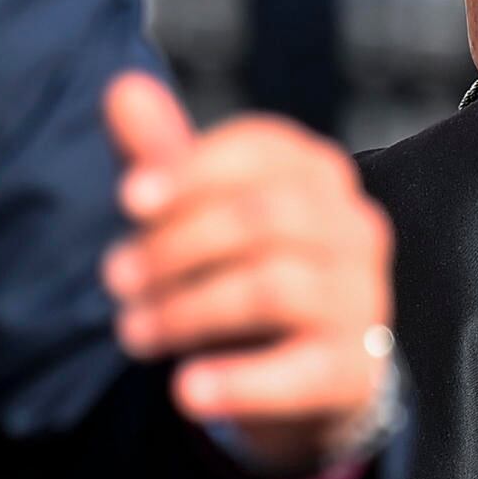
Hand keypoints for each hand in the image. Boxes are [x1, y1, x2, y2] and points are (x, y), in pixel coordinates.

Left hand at [99, 73, 395, 472]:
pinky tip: (186, 391)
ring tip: (133, 333)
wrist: (305, 375)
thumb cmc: (244, 271)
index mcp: (318, 174)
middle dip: (176, 245)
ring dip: (188, 310)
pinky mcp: (356, 369)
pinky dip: (239, 382)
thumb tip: (121, 87)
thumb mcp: (199, 214)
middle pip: (261, 218)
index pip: (261, 150)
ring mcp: (363, 299)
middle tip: (115, 277)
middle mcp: (355, 227)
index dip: (192, 170)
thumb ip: (163, 156)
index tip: (128, 200)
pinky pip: (299, 373)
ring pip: (273, 289)